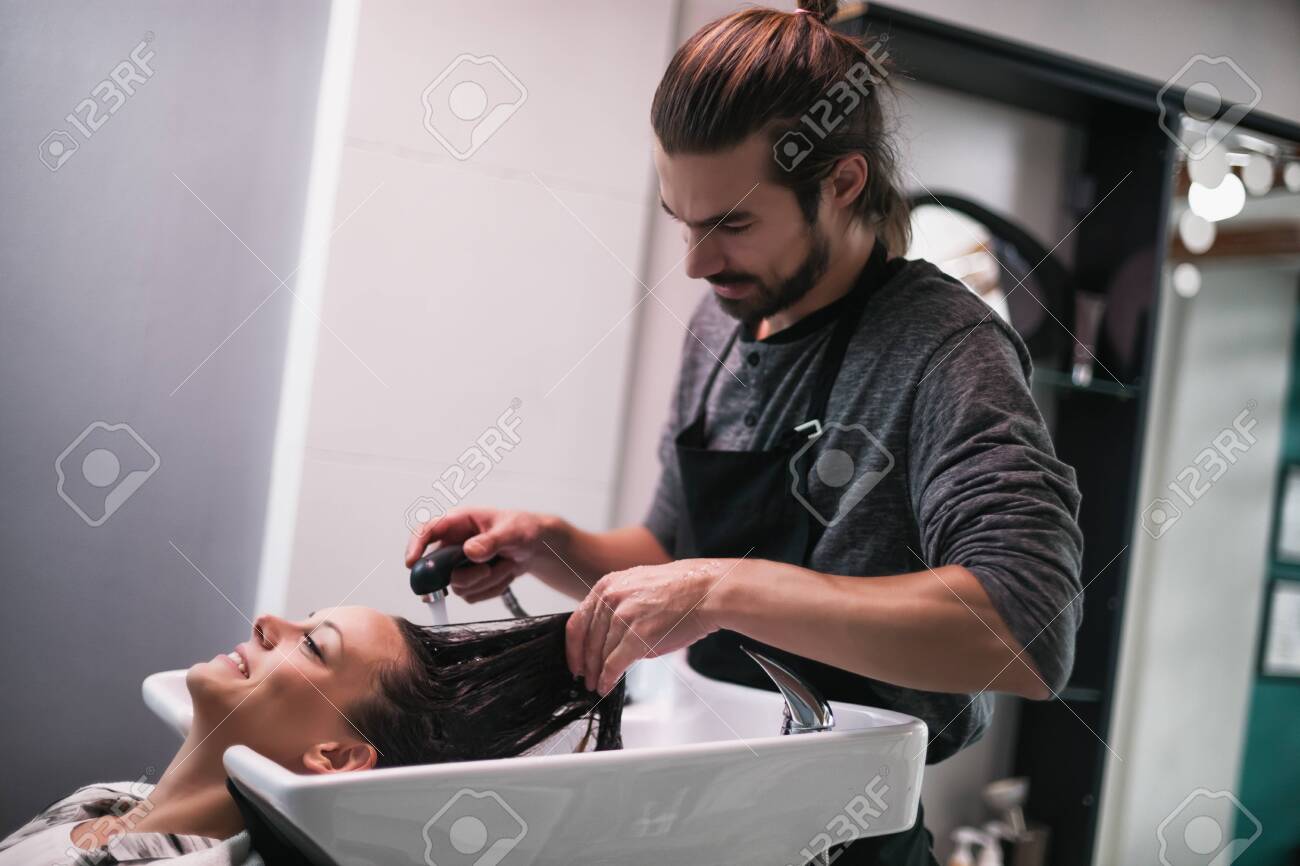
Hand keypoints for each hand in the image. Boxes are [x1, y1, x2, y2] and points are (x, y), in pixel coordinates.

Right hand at [404, 507, 551, 603]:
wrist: (535, 547)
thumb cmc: (522, 529)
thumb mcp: (512, 531)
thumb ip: (491, 541)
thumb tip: (470, 551)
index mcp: (457, 522)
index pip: (426, 530)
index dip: (415, 546)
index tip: (412, 564)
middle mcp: (453, 544)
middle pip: (438, 570)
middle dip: (466, 575)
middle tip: (488, 569)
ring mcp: (458, 565)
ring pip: (458, 586)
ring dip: (487, 581)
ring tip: (506, 564)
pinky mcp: (468, 581)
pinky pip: (472, 595)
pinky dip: (493, 588)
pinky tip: (504, 573)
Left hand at [566, 558, 739, 695]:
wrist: (709, 591)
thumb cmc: (683, 590)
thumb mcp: (639, 586)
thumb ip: (619, 608)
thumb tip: (609, 638)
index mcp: (608, 584)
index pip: (577, 621)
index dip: (573, 647)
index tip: (574, 661)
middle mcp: (611, 598)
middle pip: (587, 641)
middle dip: (585, 665)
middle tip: (585, 678)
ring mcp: (623, 617)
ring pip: (600, 654)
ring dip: (597, 674)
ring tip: (597, 685)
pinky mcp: (638, 636)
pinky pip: (615, 664)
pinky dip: (608, 679)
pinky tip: (607, 686)